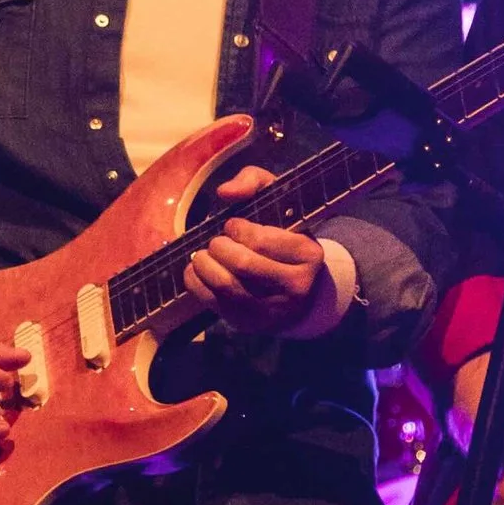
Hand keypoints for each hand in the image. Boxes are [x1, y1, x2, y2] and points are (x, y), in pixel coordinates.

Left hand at [188, 167, 335, 336]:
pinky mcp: (249, 323)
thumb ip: (254, 181)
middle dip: (219, 247)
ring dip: (204, 264)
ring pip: (226, 286)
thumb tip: (224, 192)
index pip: (262, 240)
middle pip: (243, 265)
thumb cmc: (283, 238)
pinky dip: (196, 282)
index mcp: (308, 254)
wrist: (298, 291)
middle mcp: (295, 286)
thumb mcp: (279, 200)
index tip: (233, 225)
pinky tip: (198, 270)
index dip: (237, 229)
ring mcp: (272, 310)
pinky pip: (213, 302)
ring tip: (204, 254)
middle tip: (217, 242)